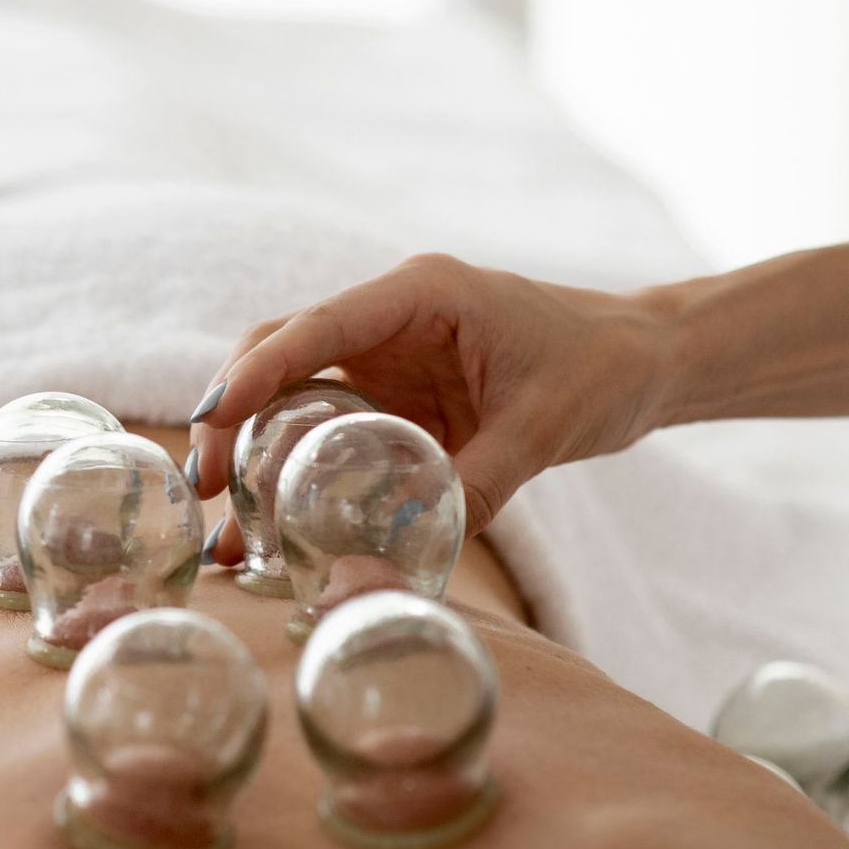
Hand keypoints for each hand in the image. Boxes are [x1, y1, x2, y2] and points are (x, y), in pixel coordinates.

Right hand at [186, 253, 671, 563]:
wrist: (644, 360)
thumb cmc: (602, 367)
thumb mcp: (545, 427)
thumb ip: (481, 483)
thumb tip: (410, 554)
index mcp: (420, 294)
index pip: (316, 326)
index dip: (256, 372)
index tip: (211, 417)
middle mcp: (389, 317)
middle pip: (280, 352)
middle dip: (230, 412)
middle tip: (205, 485)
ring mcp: (386, 355)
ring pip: (290, 390)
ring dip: (250, 447)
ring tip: (224, 523)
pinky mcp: (393, 394)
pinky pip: (326, 425)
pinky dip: (293, 467)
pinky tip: (271, 524)